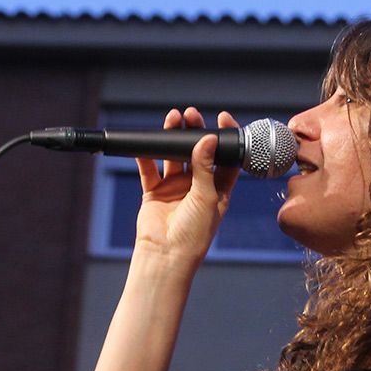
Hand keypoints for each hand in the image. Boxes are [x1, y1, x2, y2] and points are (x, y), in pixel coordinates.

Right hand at [133, 107, 240, 262]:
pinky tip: (145, 144)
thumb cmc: (194, 235)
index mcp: (219, 189)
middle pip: (198, 152)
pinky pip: (149, 169)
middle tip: (191, 115)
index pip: (225, 157)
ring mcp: (176, 188)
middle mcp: (198, 186)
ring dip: (172, 139)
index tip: (221, 118)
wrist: (166, 255)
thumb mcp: (206, 198)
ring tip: (172, 120)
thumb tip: (208, 139)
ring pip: (174, 156)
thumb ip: (205, 168)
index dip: (224, 138)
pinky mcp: (155, 192)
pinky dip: (146, 156)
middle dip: (195, 132)